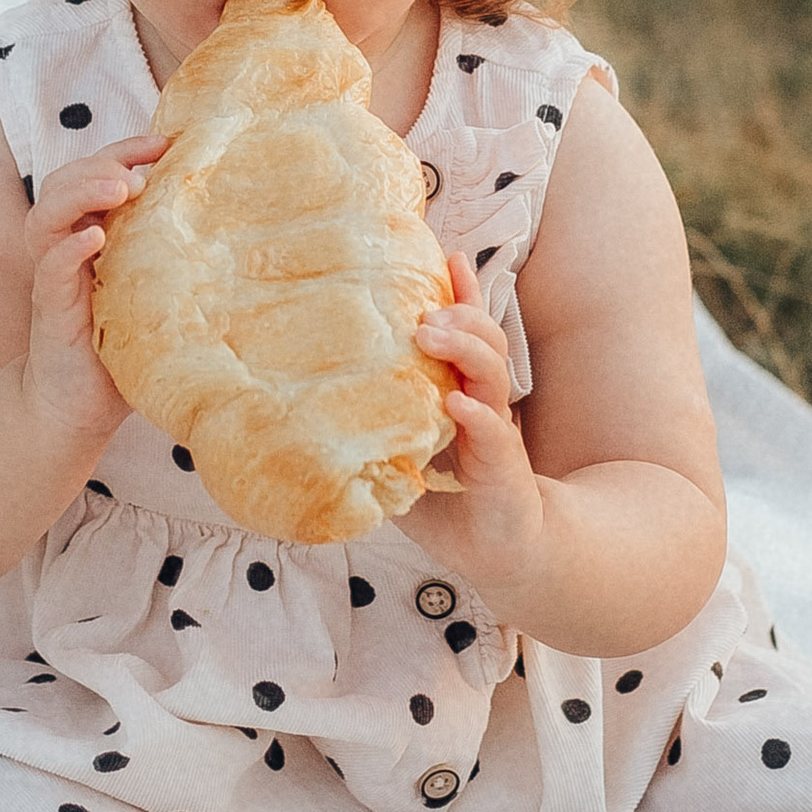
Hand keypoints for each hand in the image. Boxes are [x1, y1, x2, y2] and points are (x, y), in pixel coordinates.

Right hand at [18, 136, 164, 461]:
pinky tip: (95, 237)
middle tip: (141, 169)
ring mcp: (55, 277)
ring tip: (122, 188)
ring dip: (82, 192)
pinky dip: (68, 248)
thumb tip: (247, 230)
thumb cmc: (125, 347)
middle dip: (103, 162)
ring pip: (47, 215)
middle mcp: (67, 248)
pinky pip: (50, 268)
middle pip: (65, 181)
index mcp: (92, 234)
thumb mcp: (157, 293)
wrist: (78, 408)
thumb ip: (179, 259)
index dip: (124, 151)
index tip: (165, 142)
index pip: (95, 173)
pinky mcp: (52, 310)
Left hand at [397, 258, 548, 600]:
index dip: (464, 294)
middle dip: (461, 313)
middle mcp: (485, 405)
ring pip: (492, 375)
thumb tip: (309, 415)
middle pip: (484, 341)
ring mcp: (496, 434)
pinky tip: (456, 404)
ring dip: (464, 349)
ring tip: (431, 332)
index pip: (468, 334)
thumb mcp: (403, 462)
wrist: (502, 556)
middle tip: (424, 307)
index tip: (450, 255)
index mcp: (464, 394)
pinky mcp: (503, 470)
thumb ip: (374, 437)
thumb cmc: (452, 507)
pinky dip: (476, 416)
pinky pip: (494, 435)